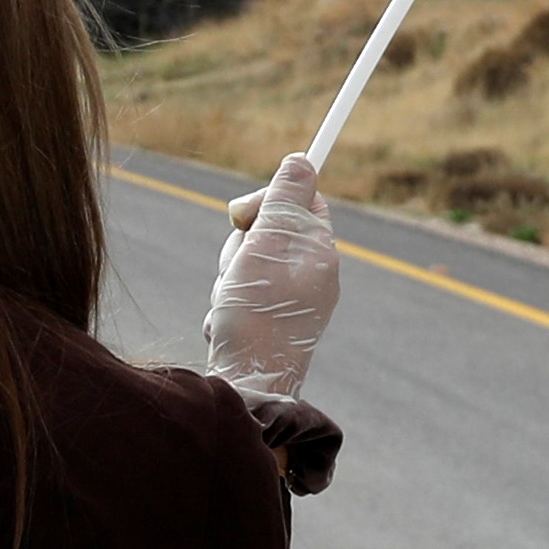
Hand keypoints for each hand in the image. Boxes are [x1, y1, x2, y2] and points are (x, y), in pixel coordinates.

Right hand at [205, 153, 338, 398]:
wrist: (249, 387)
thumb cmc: (258, 315)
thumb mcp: (268, 246)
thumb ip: (284, 202)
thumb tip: (303, 160)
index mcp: (321, 254)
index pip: (301, 202)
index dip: (267, 202)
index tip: (241, 216)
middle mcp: (312, 276)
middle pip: (267, 233)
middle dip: (240, 247)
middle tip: (238, 270)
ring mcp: (292, 302)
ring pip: (246, 264)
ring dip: (228, 279)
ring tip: (231, 304)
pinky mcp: (269, 324)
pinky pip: (240, 296)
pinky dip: (227, 307)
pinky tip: (228, 327)